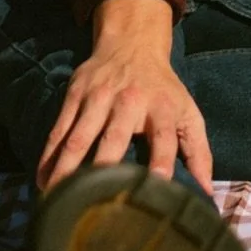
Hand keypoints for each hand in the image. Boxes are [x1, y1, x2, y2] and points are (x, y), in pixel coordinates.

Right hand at [37, 0, 212, 195]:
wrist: (133, 44)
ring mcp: (99, 97)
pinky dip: (49, 157)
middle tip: (91, 206)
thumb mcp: (188, 113)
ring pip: (78, 138)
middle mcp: (130, 101)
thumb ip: (199, 152)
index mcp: (162, 108)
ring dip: (66, 170)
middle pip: (113, 139)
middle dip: (102, 171)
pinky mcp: (75, 95)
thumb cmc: (163, 90)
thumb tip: (207, 194)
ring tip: (57, 201)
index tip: (155, 190)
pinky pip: (58, 131)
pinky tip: (43, 182)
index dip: (162, 163)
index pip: (165, 138)